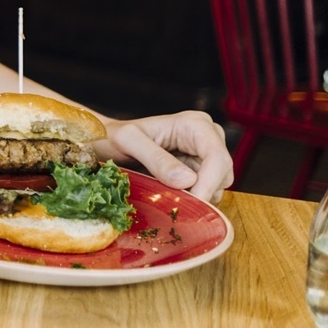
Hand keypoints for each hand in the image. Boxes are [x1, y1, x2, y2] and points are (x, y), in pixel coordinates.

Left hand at [95, 111, 232, 202]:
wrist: (104, 141)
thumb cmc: (112, 136)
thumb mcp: (127, 141)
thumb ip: (155, 158)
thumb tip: (187, 181)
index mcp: (194, 124)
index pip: (217, 158)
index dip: (209, 184)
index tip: (192, 203)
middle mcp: (206, 137)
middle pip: (223, 174)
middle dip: (202, 192)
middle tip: (174, 203)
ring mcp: (204, 155)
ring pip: (217, 186)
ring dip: (196, 198)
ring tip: (165, 196)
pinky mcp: (198, 170)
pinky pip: (205, 192)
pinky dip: (192, 199)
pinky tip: (170, 197)